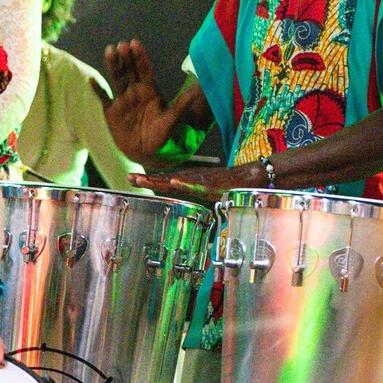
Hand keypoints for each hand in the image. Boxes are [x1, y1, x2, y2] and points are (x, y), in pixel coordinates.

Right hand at [96, 40, 183, 160]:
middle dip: (126, 58)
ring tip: (109, 51)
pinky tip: (91, 80)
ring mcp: (122, 100)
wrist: (146, 152)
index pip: (144, 70)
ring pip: (116, 79)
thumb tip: (197, 90)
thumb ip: (181, 105)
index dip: (140, 57)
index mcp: (150, 90)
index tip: (135, 43)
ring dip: (113, 66)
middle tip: (122, 45)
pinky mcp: (111, 111)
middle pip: (129, 71)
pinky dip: (97, 90)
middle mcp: (135, 91)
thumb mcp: (172, 120)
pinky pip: (103, 98)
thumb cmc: (161, 135)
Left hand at [142, 164, 263, 204]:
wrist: (253, 177)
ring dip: (160, 180)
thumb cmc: (233, 185)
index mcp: (192, 180)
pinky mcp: (214, 183)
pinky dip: (185, 183)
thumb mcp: (210, 193)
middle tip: (129, 177)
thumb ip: (199, 196)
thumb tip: (191, 204)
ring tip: (144, 180)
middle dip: (147, 179)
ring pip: (177, 179)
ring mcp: (203, 179)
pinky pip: (198, 184)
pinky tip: (174, 182)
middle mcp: (194, 177)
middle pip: (167, 178)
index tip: (133, 178)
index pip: (167, 180)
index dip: (150, 180)